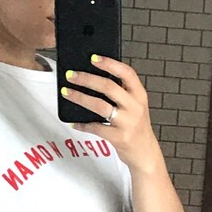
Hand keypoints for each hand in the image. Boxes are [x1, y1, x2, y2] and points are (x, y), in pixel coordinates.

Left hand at [61, 55, 161, 173]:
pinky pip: (96, 128)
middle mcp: (135, 107)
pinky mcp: (119, 138)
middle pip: (109, 86)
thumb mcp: (135, 106)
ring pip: (100, 106)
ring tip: (67, 92)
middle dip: (87, 79)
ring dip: (80, 97)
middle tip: (71, 75)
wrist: (145, 153)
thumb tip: (94, 79)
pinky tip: (75, 123)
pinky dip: (83, 125)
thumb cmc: (136, 127)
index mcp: (139, 95)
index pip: (127, 73)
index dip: (110, 63)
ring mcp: (127, 123)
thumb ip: (122, 93)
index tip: (93, 58)